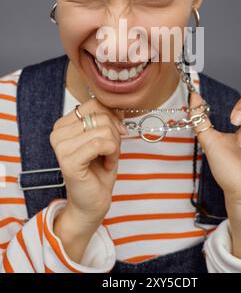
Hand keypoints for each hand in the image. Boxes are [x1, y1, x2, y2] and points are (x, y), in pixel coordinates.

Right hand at [50, 96, 125, 232]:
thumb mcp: (105, 137)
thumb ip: (106, 118)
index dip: (112, 117)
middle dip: (114, 134)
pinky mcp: (69, 161)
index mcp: (63, 124)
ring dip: (114, 147)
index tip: (114, 134)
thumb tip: (118, 105)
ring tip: (107, 159)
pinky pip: (100, 144)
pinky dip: (112, 155)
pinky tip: (106, 165)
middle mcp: (57, 133)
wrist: (93, 201)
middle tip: (110, 151)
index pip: (94, 104)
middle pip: (100, 116)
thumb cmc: (99, 169)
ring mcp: (61, 147)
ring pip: (103, 130)